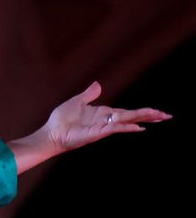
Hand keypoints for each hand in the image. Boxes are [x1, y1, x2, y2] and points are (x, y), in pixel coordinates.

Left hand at [44, 81, 170, 152]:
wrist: (50, 133)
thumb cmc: (60, 120)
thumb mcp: (77, 102)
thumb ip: (89, 95)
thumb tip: (98, 84)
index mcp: (103, 114)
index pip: (127, 112)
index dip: (141, 112)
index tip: (156, 112)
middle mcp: (106, 121)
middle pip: (132, 116)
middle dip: (149, 116)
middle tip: (167, 116)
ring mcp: (102, 128)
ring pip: (127, 121)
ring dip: (143, 119)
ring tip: (160, 118)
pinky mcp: (97, 133)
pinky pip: (115, 128)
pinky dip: (126, 127)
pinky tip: (138, 127)